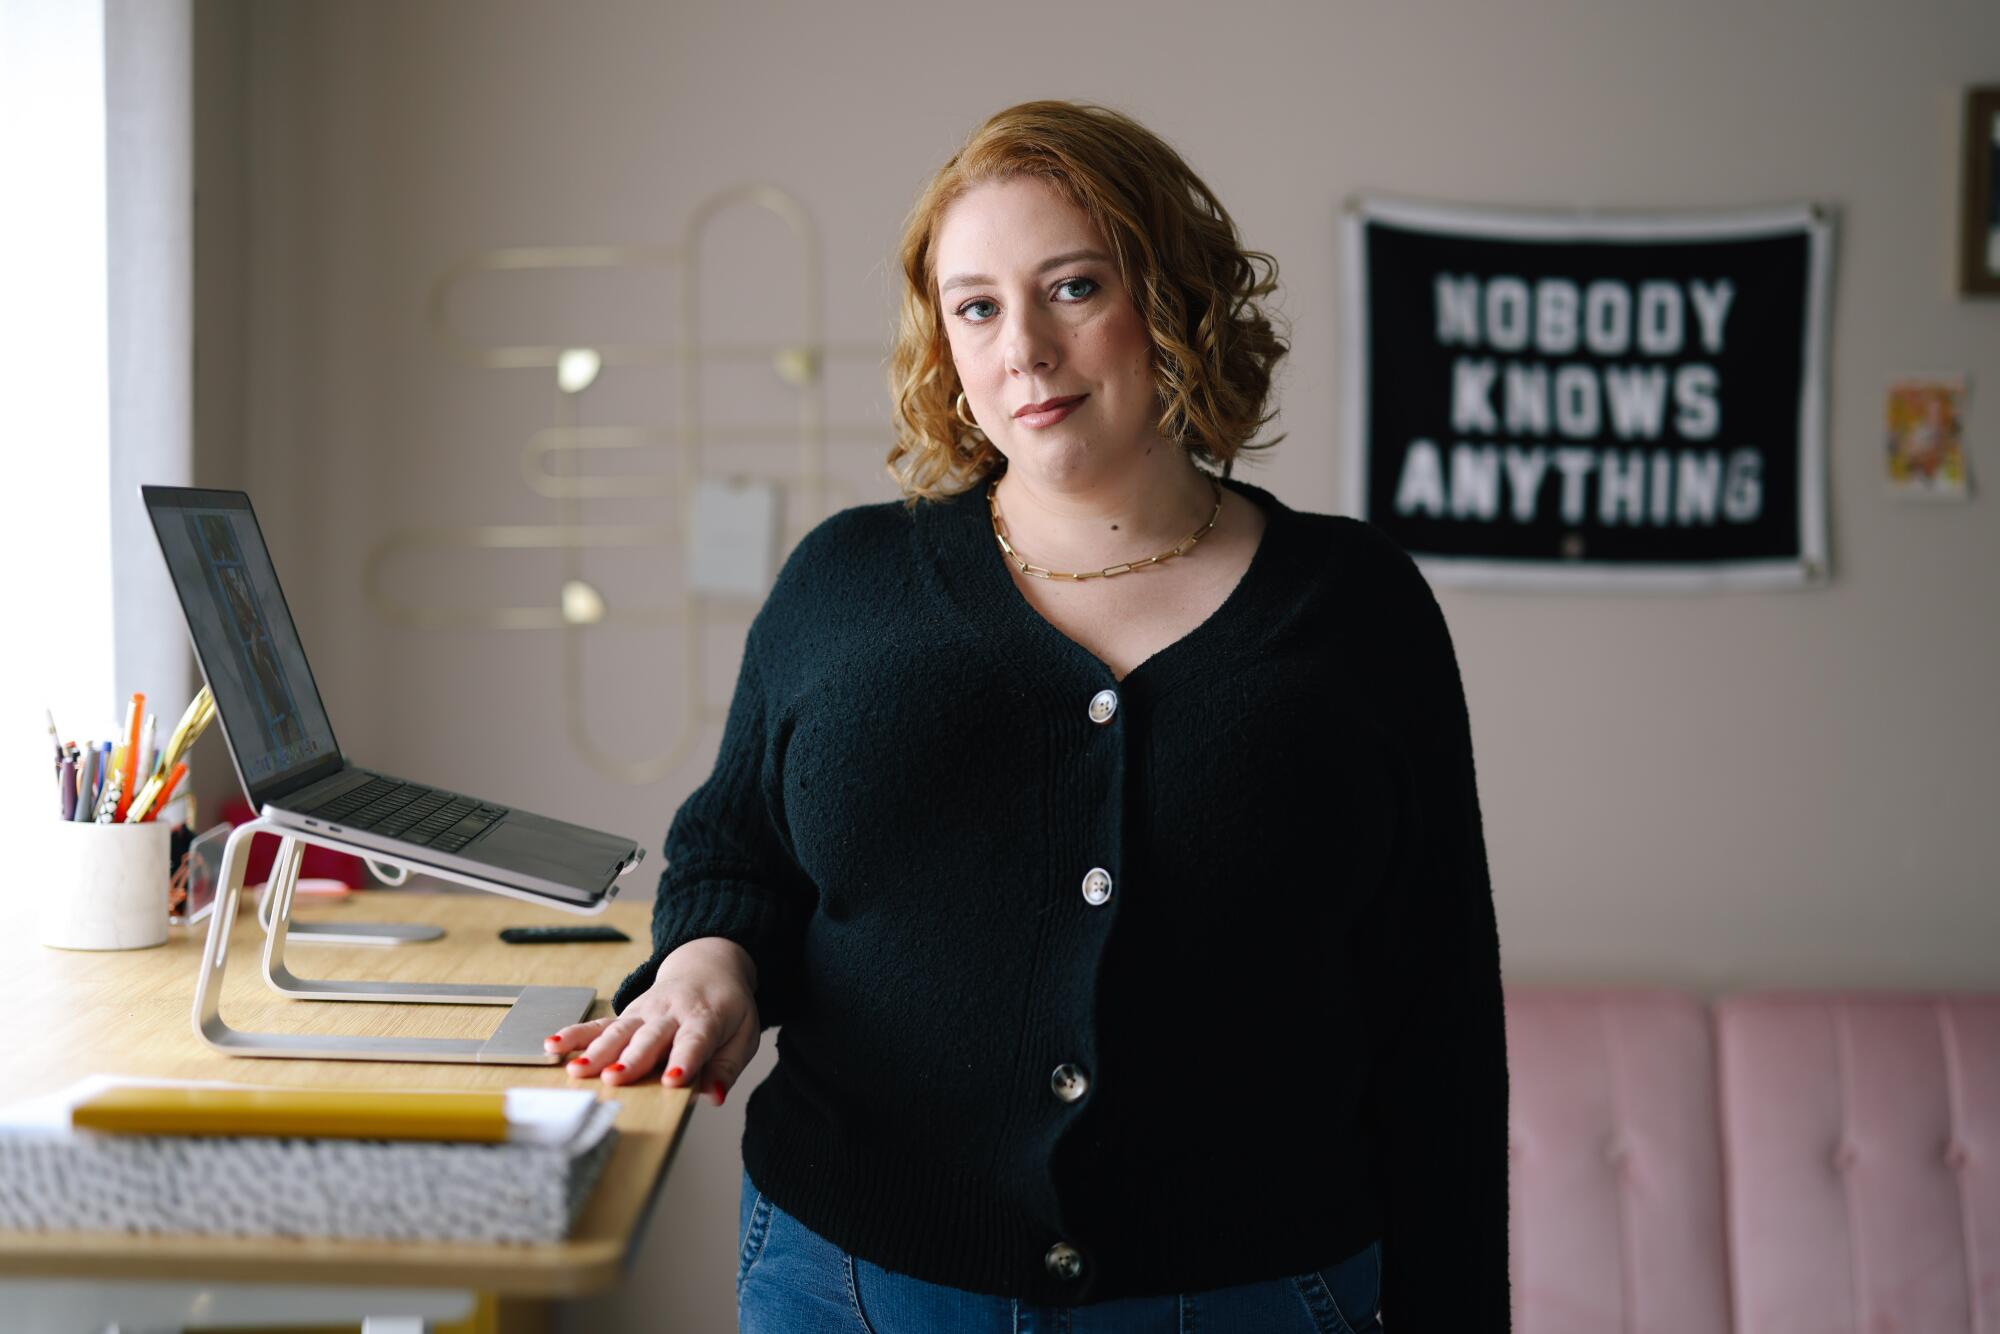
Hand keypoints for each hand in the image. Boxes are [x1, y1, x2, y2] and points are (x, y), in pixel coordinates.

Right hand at [544, 936, 759, 1104]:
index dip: (684, 1060)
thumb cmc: (727, 1007)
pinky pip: (598, 1024)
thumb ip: (728, 1066)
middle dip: (631, 1060)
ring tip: (577, 1070)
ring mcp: (644, 1012)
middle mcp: (670, 1013)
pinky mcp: (627, 1014)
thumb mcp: (744, 1034)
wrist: (707, 965)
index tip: (673, 1081)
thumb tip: (714, 1096)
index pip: (695, 1041)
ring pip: (618, 1031)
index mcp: (705, 1018)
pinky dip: (575, 1033)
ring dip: (597, 1051)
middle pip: (649, 1038)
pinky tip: (553, 1044)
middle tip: (614, 1079)